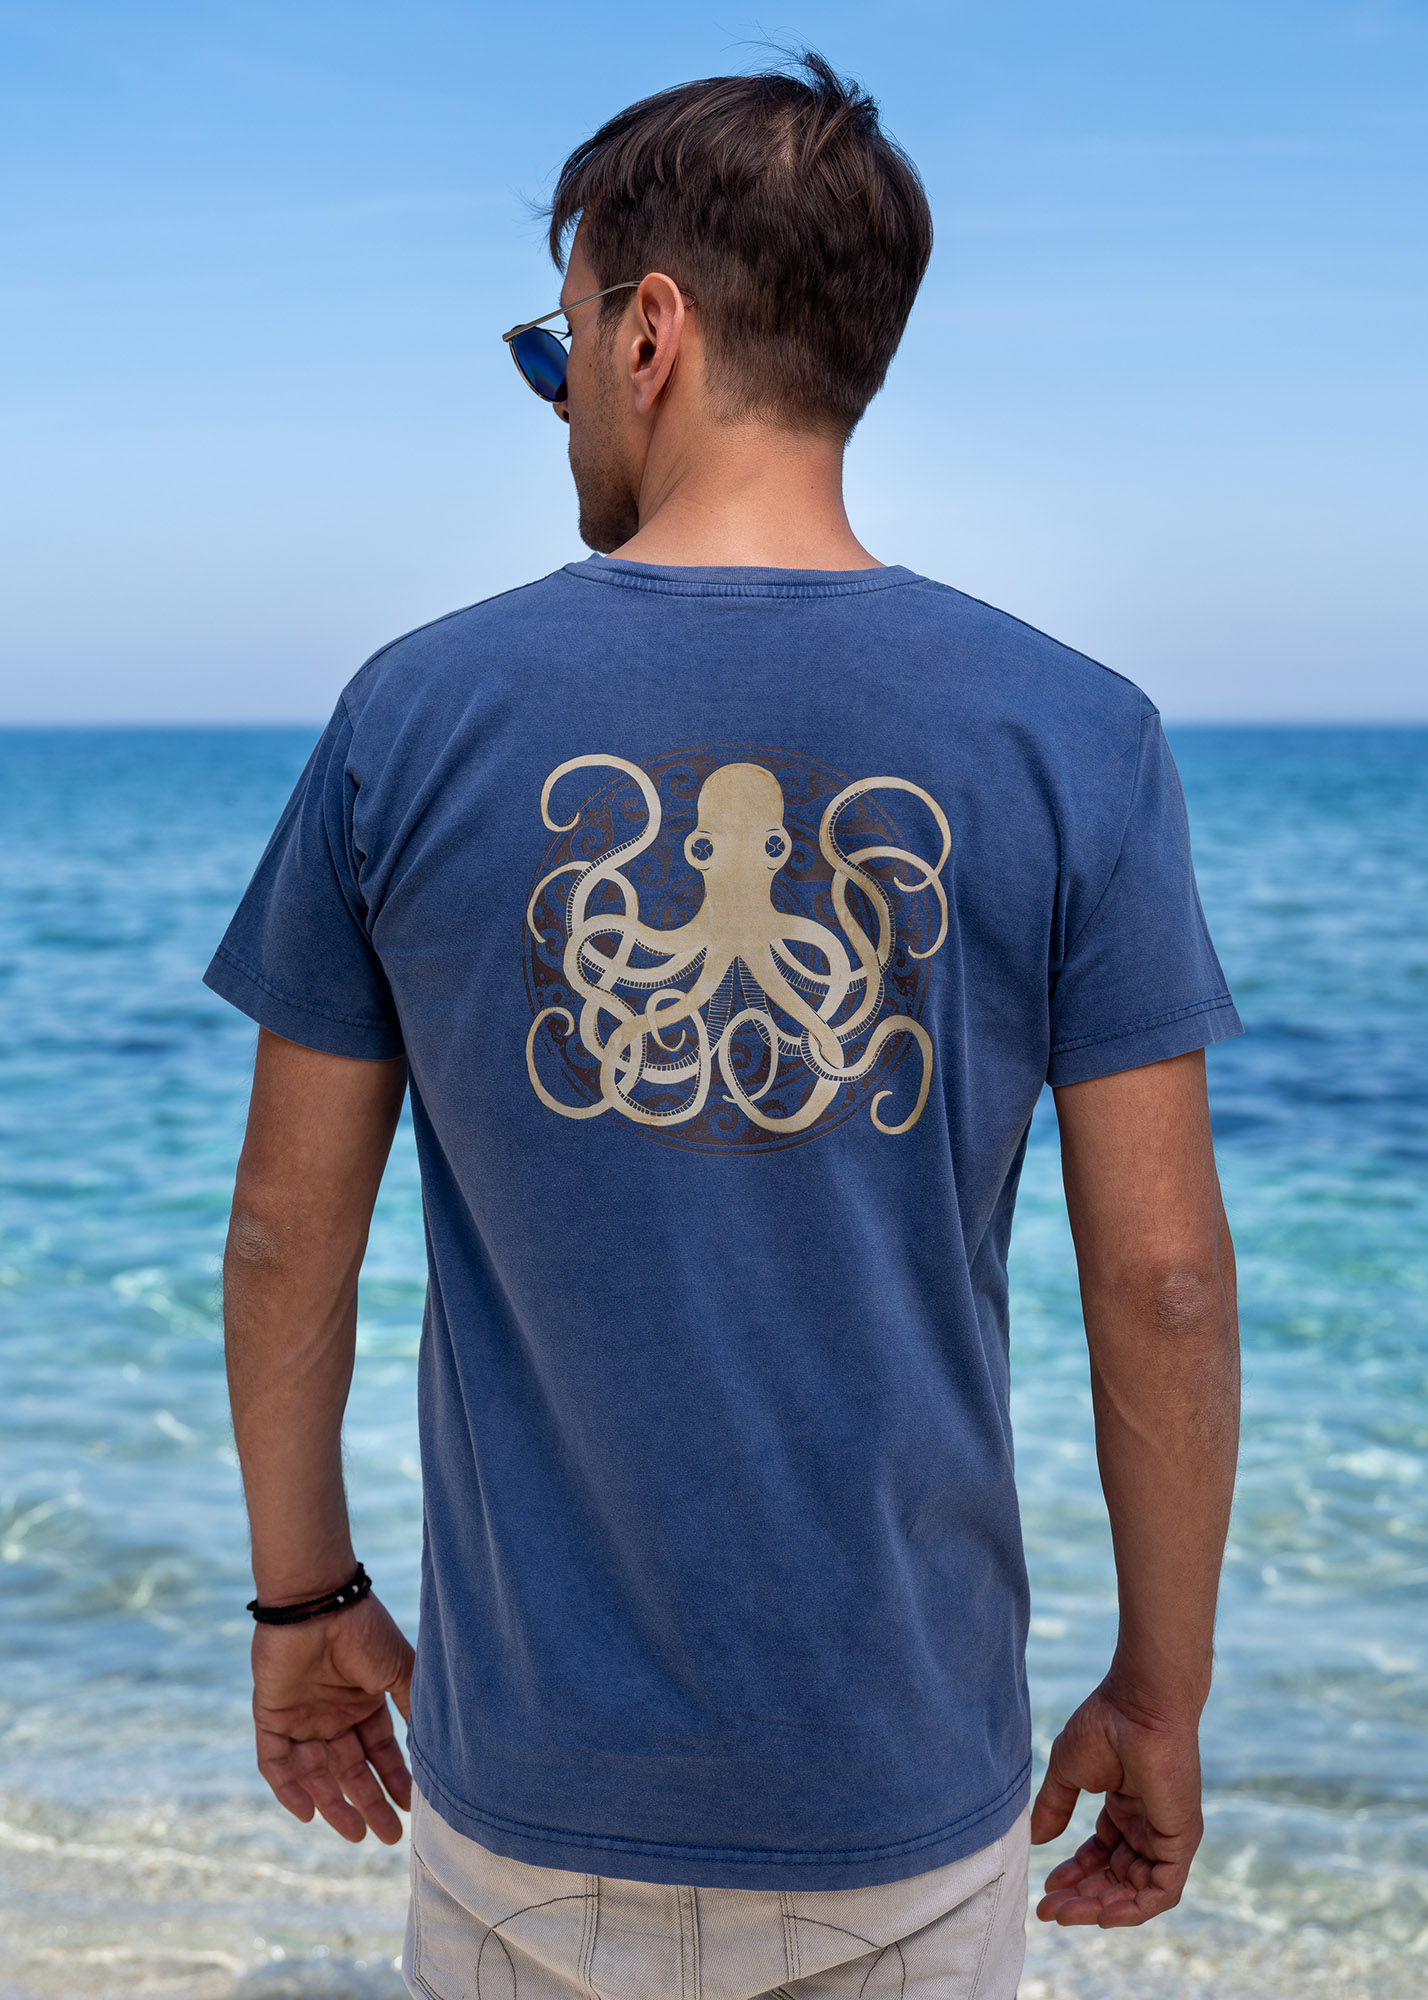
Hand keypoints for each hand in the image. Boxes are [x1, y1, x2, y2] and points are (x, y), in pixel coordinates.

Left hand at [251, 1592, 415, 1843]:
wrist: (317, 1601)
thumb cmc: (363, 1630)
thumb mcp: (398, 1670)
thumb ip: (412, 1706)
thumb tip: (433, 1745)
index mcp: (362, 1701)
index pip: (378, 1751)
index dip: (393, 1780)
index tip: (410, 1807)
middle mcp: (332, 1713)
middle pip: (349, 1769)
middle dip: (368, 1802)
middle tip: (386, 1837)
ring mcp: (301, 1716)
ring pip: (315, 1772)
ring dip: (333, 1803)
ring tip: (356, 1833)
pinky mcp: (271, 1715)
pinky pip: (275, 1761)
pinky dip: (288, 1788)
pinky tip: (308, 1812)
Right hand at [1030, 1680, 1203, 1925]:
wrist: (1138, 1706)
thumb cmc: (1105, 1726)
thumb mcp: (1068, 1772)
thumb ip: (1055, 1807)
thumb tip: (1035, 1839)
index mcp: (1125, 1806)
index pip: (1102, 1854)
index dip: (1074, 1873)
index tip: (1046, 1885)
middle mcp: (1147, 1825)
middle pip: (1116, 1877)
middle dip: (1082, 1896)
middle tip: (1049, 1910)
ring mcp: (1166, 1834)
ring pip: (1136, 1891)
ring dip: (1101, 1907)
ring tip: (1065, 1912)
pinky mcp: (1181, 1841)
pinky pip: (1163, 1891)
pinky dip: (1134, 1909)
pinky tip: (1102, 1914)